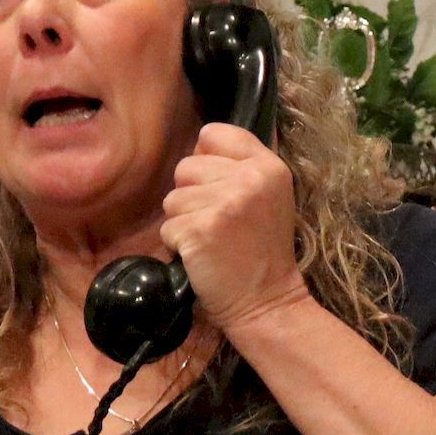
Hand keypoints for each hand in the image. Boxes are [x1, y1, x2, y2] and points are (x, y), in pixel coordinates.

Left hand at [160, 122, 310, 333]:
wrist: (266, 301)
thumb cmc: (261, 252)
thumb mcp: (268, 197)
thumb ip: (240, 167)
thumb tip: (199, 145)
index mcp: (267, 165)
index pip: (214, 134)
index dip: (205, 158)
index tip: (214, 185)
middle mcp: (248, 178)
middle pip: (186, 166)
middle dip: (191, 196)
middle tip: (216, 223)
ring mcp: (224, 203)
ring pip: (172, 198)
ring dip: (183, 222)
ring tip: (209, 241)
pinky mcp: (200, 230)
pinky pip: (167, 227)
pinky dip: (176, 246)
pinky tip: (201, 256)